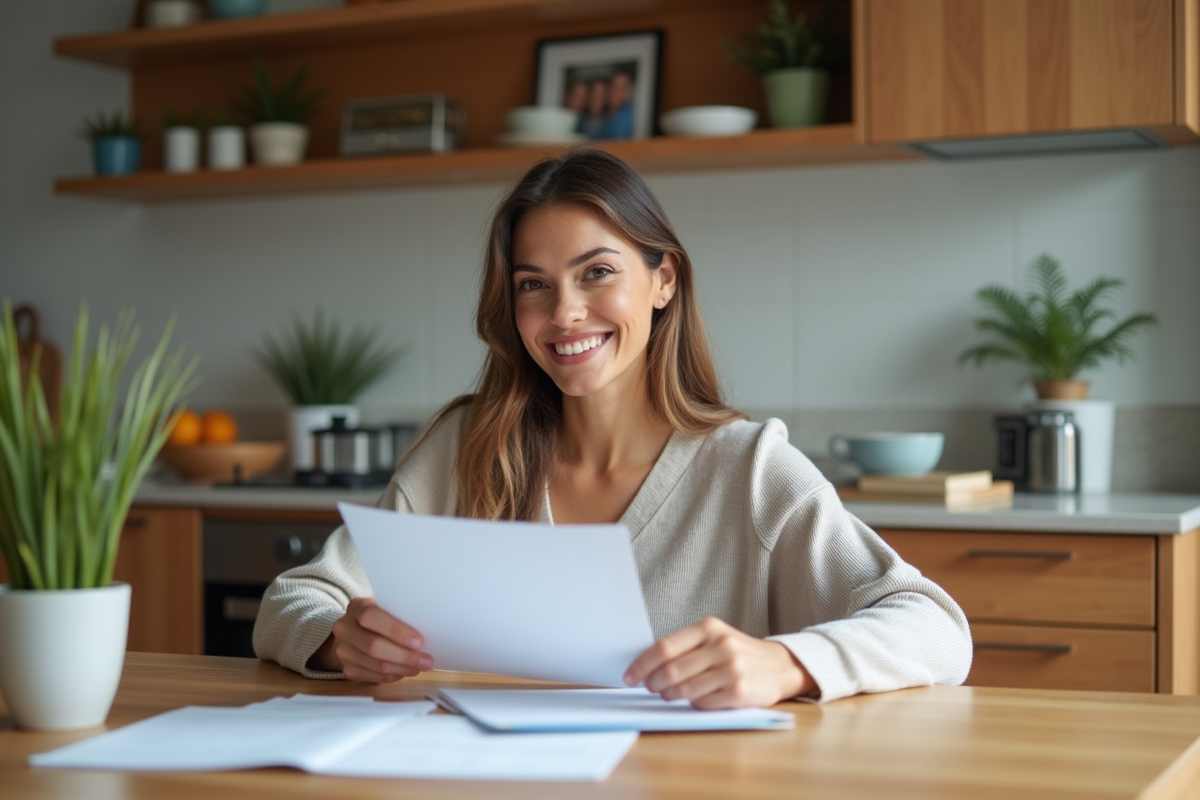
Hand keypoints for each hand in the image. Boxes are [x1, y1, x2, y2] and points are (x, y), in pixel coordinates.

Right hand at [310, 597, 433, 683]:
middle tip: (426, 661)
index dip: (396, 630)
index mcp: (356, 606)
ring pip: (376, 665)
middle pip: (374, 646)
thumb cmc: (381, 618)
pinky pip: (373, 677)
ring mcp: (343, 650)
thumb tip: (430, 631)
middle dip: (405, 656)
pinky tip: (404, 671)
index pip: (371, 616)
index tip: (418, 641)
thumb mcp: (388, 608)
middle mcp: (344, 627)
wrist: (355, 631)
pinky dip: (393, 676)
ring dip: (402, 669)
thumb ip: (401, 614)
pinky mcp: (347, 669)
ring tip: (420, 667)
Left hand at [623, 617, 815, 708]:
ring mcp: (731, 669)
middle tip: (649, 687)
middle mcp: (721, 645)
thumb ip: (685, 647)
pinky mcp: (739, 692)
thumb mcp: (714, 639)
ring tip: (668, 694)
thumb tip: (645, 663)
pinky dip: (693, 704)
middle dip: (653, 682)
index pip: (665, 647)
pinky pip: (702, 703)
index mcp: (709, 628)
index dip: (642, 664)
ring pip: (684, 689)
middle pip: (671, 670)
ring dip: (669, 695)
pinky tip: (696, 698)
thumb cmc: (738, 653)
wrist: (779, 666)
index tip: (629, 676)